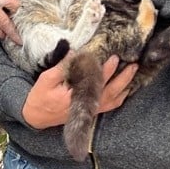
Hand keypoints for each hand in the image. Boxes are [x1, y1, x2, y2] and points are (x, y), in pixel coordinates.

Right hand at [22, 55, 136, 128]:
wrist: (37, 116)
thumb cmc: (40, 97)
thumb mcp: (46, 79)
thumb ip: (62, 66)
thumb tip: (75, 52)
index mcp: (75, 97)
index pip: (95, 81)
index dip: (106, 69)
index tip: (113, 57)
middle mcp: (87, 105)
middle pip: (111, 90)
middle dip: (123, 76)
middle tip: (131, 63)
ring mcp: (91, 109)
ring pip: (114, 98)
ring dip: (125, 85)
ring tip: (133, 71)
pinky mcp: (92, 111)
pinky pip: (111, 104)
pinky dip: (121, 96)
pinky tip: (126, 87)